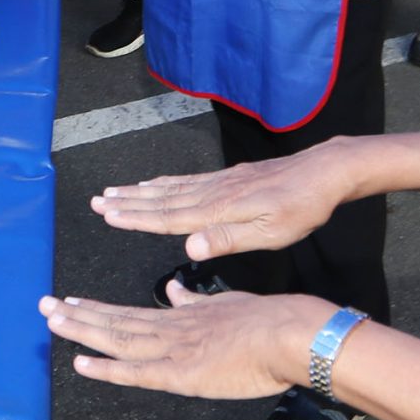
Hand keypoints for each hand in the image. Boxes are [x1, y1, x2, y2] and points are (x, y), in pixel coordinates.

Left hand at [41, 289, 330, 399]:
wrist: (289, 333)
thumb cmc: (267, 322)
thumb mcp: (225, 302)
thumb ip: (196, 302)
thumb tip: (175, 292)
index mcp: (182, 316)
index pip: (130, 314)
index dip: (97, 310)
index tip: (71, 303)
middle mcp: (171, 329)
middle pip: (116, 322)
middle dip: (78, 315)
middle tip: (44, 306)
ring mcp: (174, 350)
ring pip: (119, 340)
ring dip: (82, 331)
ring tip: (52, 321)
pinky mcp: (183, 373)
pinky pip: (137, 372)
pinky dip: (107, 368)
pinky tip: (81, 363)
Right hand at [91, 137, 365, 261]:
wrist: (323, 172)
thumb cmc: (300, 208)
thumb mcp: (270, 233)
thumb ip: (228, 239)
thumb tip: (189, 248)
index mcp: (218, 210)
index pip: (168, 216)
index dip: (136, 217)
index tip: (107, 214)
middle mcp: (212, 192)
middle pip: (162, 199)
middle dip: (128, 201)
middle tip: (97, 201)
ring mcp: (220, 182)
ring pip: (171, 188)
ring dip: (140, 191)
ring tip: (115, 191)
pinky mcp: (229, 178)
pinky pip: (187, 180)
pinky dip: (165, 183)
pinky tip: (157, 183)